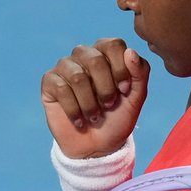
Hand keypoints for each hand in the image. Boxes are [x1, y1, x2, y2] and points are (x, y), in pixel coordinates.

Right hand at [41, 39, 149, 157]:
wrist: (97, 146)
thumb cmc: (117, 118)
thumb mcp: (136, 98)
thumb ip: (140, 73)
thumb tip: (130, 52)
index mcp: (106, 53)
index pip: (113, 44)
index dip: (121, 68)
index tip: (124, 91)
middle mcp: (84, 55)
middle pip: (94, 60)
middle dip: (105, 88)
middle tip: (108, 106)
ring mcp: (65, 67)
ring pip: (77, 76)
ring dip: (90, 103)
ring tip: (94, 116)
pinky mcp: (49, 82)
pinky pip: (61, 88)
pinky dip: (74, 109)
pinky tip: (79, 120)